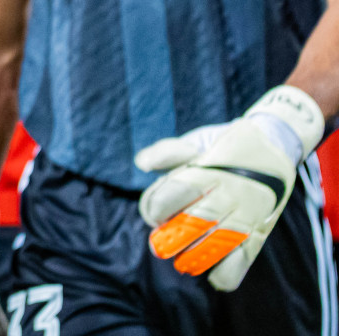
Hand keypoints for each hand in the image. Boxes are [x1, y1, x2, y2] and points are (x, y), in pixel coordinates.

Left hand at [136, 85, 323, 290]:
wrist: (275, 142)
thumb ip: (167, 152)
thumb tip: (142, 164)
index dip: (160, 205)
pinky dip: (230, 272)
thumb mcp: (196, 141)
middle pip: (199, 219)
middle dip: (174, 238)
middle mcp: (230, 192)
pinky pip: (247, 256)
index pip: (180, 189)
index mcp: (209, 169)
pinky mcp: (262, 228)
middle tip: (159, 248)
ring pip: (223, 242)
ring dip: (199, 257)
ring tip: (184, 265)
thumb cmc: (224, 146)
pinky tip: (214, 276)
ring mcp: (248, 211)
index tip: (153, 216)